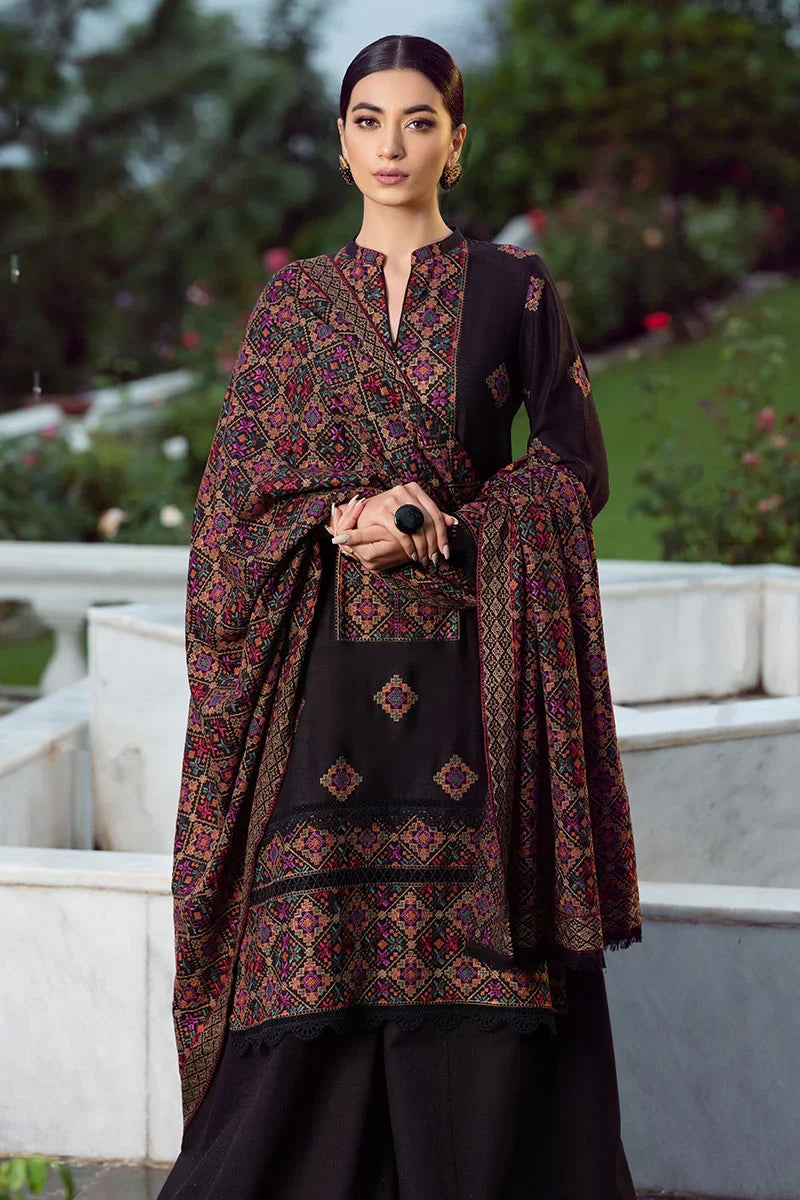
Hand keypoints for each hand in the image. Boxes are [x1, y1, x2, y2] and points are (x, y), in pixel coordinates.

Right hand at [326, 483, 457, 572]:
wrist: (360, 514)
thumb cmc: (386, 514)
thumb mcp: (410, 512)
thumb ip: (429, 516)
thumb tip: (452, 522)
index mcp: (414, 489)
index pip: (435, 514)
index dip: (443, 534)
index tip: (445, 551)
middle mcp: (404, 491)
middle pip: (428, 521)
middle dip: (433, 543)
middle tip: (435, 558)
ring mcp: (392, 500)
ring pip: (416, 528)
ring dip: (422, 547)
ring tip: (424, 558)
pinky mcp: (382, 511)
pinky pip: (402, 533)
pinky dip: (409, 546)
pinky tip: (412, 555)